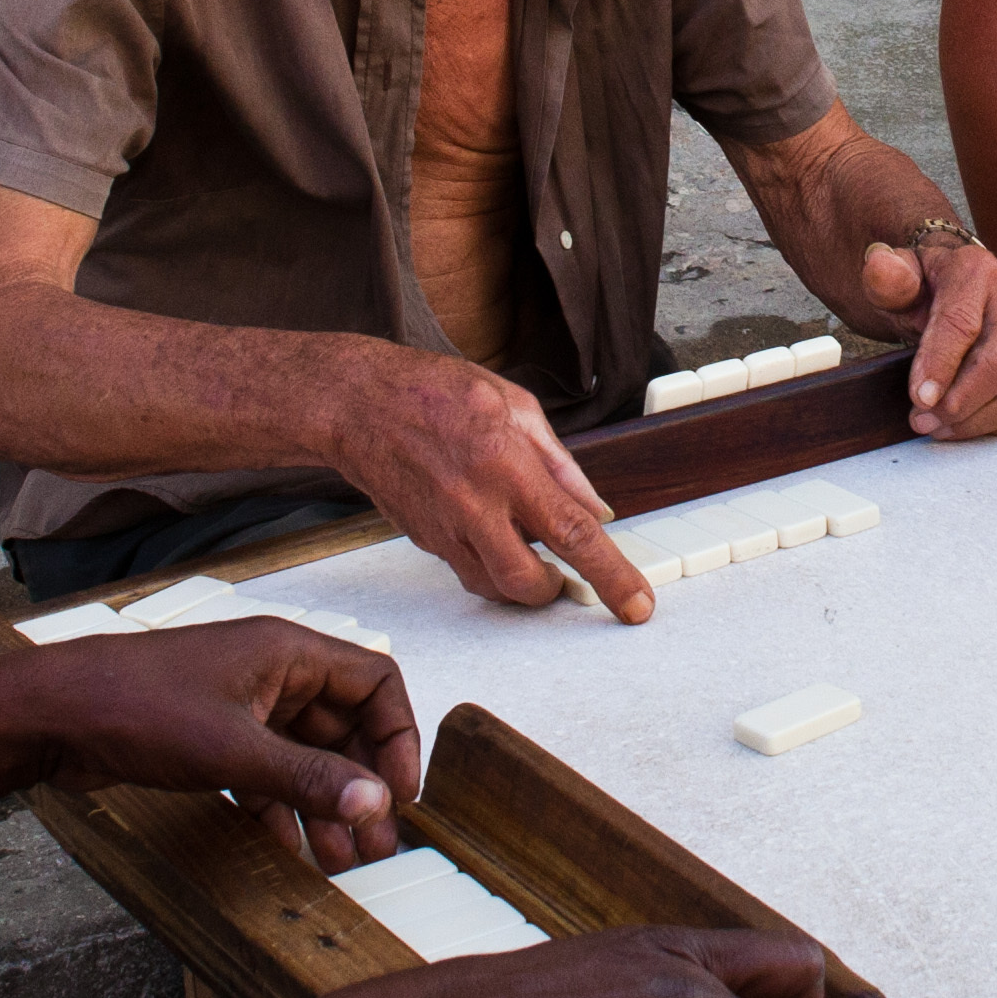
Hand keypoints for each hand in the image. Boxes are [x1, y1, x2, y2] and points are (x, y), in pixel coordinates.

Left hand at [0, 623, 424, 869]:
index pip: (374, 683)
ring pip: (303, 756)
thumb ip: (307, 779)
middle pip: (343, 727)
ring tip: (340, 860)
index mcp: (287, 653)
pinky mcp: (210, 737)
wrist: (50, 715)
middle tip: (375, 844)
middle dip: (362, 784)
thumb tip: (376, 803)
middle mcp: (271, 674)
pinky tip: (289, 847)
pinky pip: (265, 772)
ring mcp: (239, 706)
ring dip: (325, 803)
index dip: (397, 736)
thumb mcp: (231, 750)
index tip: (398, 794)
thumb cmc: (134, 707)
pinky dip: (281, 807)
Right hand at [324, 345, 652, 616]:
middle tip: (565, 577)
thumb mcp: (515, 404)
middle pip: (526, 581)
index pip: (573, 533)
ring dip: (520, 582)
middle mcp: (474, 505)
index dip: (612, 575)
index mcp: (507, 464)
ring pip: (492, 587)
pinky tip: (491, 532)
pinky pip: (467, 570)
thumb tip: (596, 507)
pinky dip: (489, 564)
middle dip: (553, 590)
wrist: (359, 405)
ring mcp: (444, 528)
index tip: (637, 604)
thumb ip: (561, 462)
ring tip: (527, 550)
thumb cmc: (434, 392)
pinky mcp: (425, 540)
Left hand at [859, 233, 996, 438]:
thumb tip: (880, 266)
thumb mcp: (896, 281)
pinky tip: (971, 425)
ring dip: (977, 421)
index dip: (940, 365)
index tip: (920, 397)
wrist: (949, 293)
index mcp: (977, 272)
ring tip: (939, 427)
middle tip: (923, 420)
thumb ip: (886, 278)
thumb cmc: (922, 292)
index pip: (962, 323)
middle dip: (959, 402)